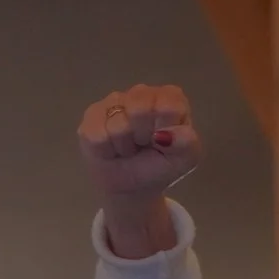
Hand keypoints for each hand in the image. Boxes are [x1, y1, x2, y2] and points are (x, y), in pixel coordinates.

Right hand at [78, 84, 198, 259]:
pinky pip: (97, 136)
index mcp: (169, 97)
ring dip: (124, 147)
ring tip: (128, 149)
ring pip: (118, 126)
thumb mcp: (186, 158)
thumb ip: (186, 143)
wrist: (133, 186)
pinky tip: (111, 149)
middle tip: (144, 145)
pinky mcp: (92, 116)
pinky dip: (106, 151)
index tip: (163, 141)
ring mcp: (114, 101)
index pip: (168, 106)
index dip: (165, 129)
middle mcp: (141, 93)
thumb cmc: (161, 166)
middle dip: (142, 137)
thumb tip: (165, 134)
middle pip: (140, 109)